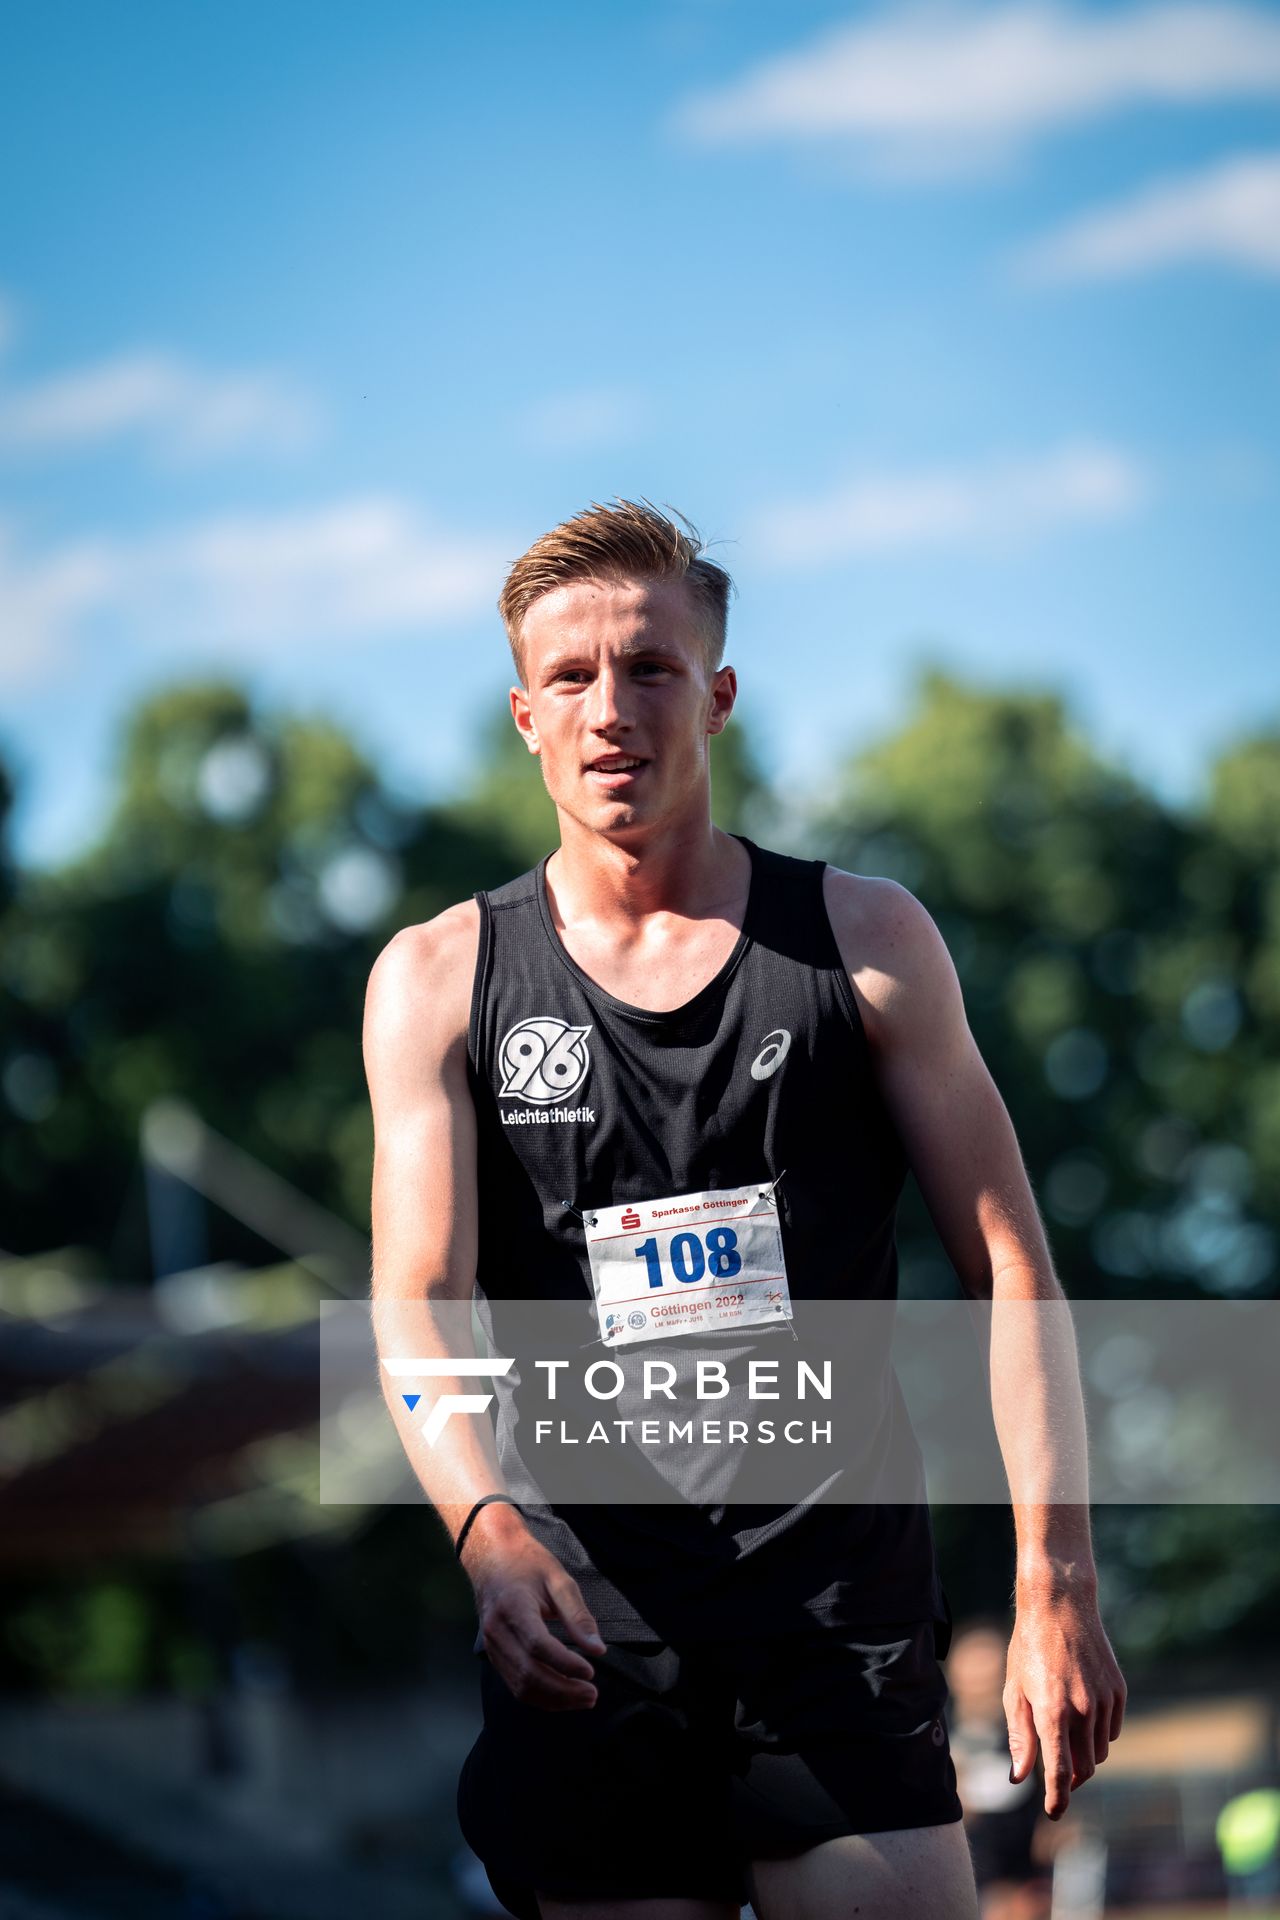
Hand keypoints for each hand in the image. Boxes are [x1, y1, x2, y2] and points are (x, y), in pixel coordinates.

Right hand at [462, 1506, 605, 1711]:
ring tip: (582, 1699)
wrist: (491, 1556)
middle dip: (563, 1690)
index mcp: (513, 1607)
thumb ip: (577, 1615)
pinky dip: (539, 1696)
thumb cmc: (527, 1562)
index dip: (565, 1664)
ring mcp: (491, 1645)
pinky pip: (514, 1684)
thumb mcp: (558, 1579)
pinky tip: (561, 1696)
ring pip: (520, 1686)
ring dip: (553, 1699)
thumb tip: (597, 1649)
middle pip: (528, 1673)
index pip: (538, 1645)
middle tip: (592, 1695)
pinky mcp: (493, 1654)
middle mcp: (496, 1631)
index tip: (591, 1671)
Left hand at [1004, 1589, 1125, 1818]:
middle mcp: (1082, 1710)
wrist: (1060, 1606)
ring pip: (1099, 1753)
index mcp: (1052, 1712)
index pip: (1059, 1772)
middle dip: (1070, 1777)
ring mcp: (1104, 1701)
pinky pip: (1112, 1731)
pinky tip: (1083, 1716)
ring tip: (1066, 1734)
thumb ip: (1020, 1737)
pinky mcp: (1118, 1692)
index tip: (1054, 1812)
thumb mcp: (1015, 1690)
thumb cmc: (1029, 1647)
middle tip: (1057, 1772)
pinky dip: (1098, 1735)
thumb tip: (1019, 1777)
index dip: (1057, 1798)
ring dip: (1084, 1755)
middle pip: (1083, 1768)